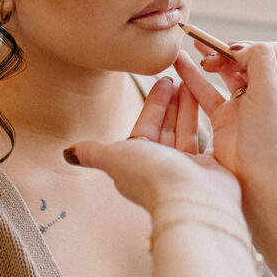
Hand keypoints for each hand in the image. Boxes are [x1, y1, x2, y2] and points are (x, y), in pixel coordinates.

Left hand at [64, 77, 240, 213]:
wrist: (191, 200)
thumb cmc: (152, 178)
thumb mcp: (115, 158)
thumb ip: (93, 152)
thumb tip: (67, 153)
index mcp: (139, 160)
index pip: (145, 124)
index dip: (154, 103)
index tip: (164, 79)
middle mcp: (162, 164)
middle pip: (165, 125)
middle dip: (171, 101)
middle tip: (178, 76)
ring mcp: (186, 167)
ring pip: (185, 128)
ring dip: (188, 105)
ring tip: (192, 82)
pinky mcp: (208, 168)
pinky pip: (205, 137)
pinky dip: (204, 119)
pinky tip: (207, 104)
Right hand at [173, 40, 276, 199]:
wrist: (261, 190)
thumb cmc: (272, 146)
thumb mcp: (271, 95)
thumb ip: (259, 61)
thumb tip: (241, 47)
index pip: (272, 52)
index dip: (251, 48)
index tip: (234, 56)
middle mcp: (271, 95)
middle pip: (247, 59)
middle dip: (227, 51)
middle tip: (209, 52)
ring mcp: (248, 107)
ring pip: (227, 73)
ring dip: (210, 60)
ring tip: (192, 47)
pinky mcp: (227, 120)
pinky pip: (208, 92)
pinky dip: (195, 78)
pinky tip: (180, 65)